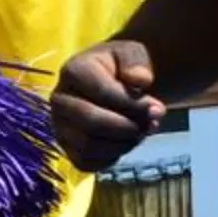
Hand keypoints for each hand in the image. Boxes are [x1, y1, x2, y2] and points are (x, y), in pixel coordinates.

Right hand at [52, 40, 164, 169]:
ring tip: (141, 132)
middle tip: (151, 124)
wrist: (114, 83)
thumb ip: (136, 61)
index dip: (133, 104)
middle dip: (128, 127)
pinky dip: (112, 157)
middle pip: (92, 122)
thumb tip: (140, 79)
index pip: (103, 93)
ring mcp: (60, 126)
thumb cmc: (123, 67)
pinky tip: (126, 142)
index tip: (158, 108)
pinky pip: (87, 163)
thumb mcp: (133, 53)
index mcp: (74, 71)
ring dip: (123, 144)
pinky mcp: (67, 148)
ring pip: (88, 147)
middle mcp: (59, 100)